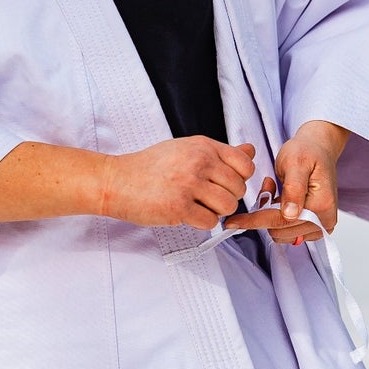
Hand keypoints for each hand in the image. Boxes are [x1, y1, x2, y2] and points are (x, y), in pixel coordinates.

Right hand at [101, 137, 255, 229]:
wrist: (117, 180)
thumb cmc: (150, 167)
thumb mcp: (187, 149)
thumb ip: (220, 152)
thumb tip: (251, 150)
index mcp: (203, 146)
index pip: (245, 164)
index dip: (240, 179)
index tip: (225, 184)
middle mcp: (199, 162)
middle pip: (239, 189)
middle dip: (227, 198)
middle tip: (207, 198)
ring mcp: (189, 184)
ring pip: (228, 206)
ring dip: (216, 212)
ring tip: (197, 206)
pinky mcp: (179, 207)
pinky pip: (210, 222)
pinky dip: (202, 223)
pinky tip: (187, 214)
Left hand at [225, 120, 346, 245]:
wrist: (318, 149)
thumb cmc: (307, 152)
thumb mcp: (296, 162)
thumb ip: (293, 188)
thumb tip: (290, 214)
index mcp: (322, 205)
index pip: (282, 221)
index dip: (255, 221)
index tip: (233, 222)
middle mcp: (324, 221)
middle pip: (280, 230)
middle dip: (265, 212)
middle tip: (267, 186)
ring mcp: (320, 226)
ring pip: (280, 233)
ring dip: (270, 214)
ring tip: (274, 190)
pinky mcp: (313, 227)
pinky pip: (286, 231)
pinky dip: (276, 217)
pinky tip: (278, 199)